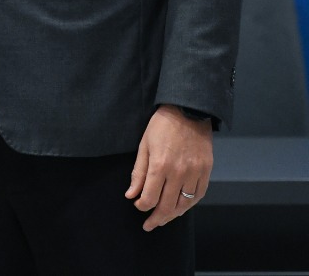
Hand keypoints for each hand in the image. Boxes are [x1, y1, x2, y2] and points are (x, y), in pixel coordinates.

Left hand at [126, 104, 212, 229]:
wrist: (188, 111)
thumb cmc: (161, 126)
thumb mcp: (143, 146)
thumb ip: (138, 172)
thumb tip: (131, 194)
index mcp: (159, 166)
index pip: (149, 197)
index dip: (142, 206)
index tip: (137, 206)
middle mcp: (178, 173)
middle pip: (167, 205)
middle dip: (156, 218)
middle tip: (148, 225)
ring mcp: (195, 173)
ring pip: (184, 204)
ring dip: (172, 215)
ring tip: (163, 220)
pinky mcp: (206, 171)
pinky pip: (198, 195)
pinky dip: (189, 205)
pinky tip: (181, 208)